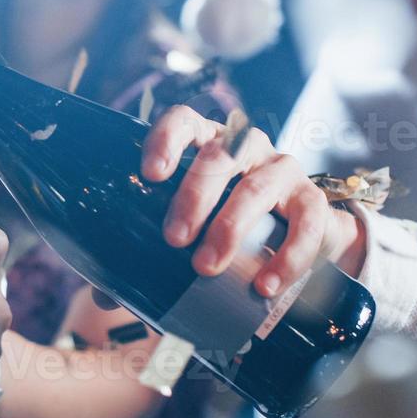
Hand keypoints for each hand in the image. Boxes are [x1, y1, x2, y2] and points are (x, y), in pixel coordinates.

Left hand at [142, 106, 365, 297]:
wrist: (300, 236)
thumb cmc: (230, 226)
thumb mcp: (193, 230)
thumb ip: (150, 256)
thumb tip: (104, 296)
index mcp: (207, 144)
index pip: (185, 121)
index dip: (166, 140)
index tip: (151, 174)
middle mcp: (246, 147)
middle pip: (219, 155)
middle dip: (194, 196)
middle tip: (174, 240)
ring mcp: (281, 170)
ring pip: (256, 186)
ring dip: (229, 227)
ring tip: (207, 267)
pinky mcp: (312, 201)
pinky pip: (305, 223)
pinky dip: (286, 256)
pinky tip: (265, 285)